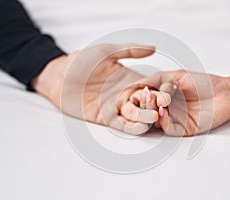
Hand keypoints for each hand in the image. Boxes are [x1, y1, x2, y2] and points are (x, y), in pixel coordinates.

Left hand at [32, 43, 160, 134]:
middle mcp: (126, 94)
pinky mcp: (106, 118)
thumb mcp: (107, 51)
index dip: (162, 87)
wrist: (60, 76)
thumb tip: (153, 47)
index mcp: (130, 79)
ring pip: (138, 116)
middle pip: (148, 103)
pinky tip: (141, 127)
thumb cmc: (81, 61)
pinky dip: (133, 128)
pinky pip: (122, 126)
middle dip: (157, 105)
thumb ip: (130, 50)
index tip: (170, 88)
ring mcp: (117, 107)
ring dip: (147, 118)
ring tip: (155, 117)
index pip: (152, 85)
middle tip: (164, 105)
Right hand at [145, 70, 229, 135]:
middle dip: (144, 103)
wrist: (224, 93)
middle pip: (147, 111)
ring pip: (155, 121)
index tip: (137, 90)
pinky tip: (163, 111)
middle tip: (146, 95)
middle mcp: (166, 109)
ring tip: (154, 101)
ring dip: (151, 112)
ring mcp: (173, 120)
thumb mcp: (176, 75)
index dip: (139, 96)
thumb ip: (156, 79)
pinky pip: (168, 129)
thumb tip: (137, 83)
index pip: (144, 99)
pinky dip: (162, 121)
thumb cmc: (203, 83)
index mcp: (163, 96)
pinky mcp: (182, 129)